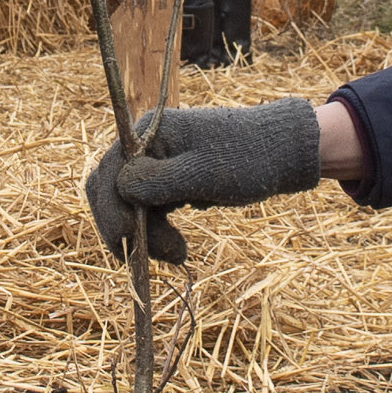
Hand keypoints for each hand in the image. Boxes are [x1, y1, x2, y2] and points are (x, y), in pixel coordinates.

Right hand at [83, 98, 322, 264]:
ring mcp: (155, 163)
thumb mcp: (205, 173)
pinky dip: (156, 231)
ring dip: (145, 236)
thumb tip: (120, 187)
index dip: (112, 214)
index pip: (109, 176)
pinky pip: (147, 210)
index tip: (130, 247)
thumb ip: (160, 181)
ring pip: (129, 206)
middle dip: (127, 229)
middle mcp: (143, 146)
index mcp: (147, 133)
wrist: (282, 154)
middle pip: (112, 193)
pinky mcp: (167, 181)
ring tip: (179, 255)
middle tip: (154, 259)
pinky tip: (179, 247)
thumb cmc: (250, 158)